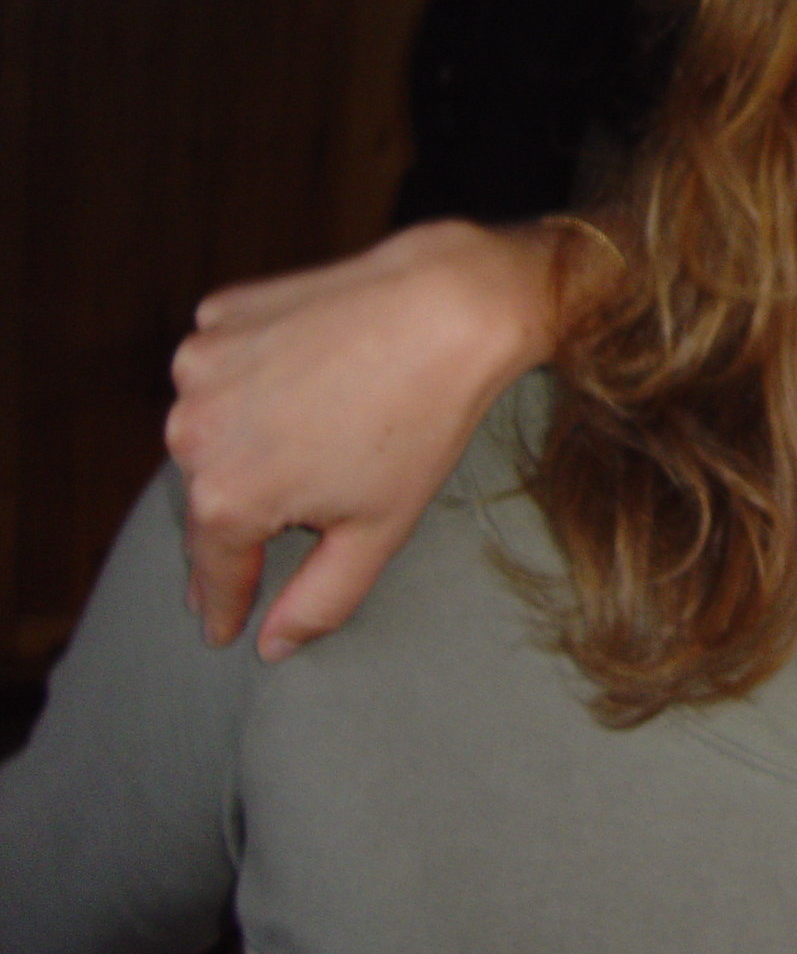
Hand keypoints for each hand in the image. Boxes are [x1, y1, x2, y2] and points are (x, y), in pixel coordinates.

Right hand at [167, 220, 557, 658]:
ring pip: (214, 427)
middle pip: (212, 494)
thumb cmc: (421, 424)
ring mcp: (200, 367)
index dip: (221, 604)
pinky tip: (308, 376)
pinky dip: (254, 379)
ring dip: (247, 441)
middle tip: (274, 530)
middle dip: (243, 515)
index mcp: (226, 496)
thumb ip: (319, 599)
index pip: (214, 569)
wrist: (448, 308)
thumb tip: (271, 645)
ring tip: (314, 435)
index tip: (219, 630)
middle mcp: (192, 433)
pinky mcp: (220, 315)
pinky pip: (226, 367)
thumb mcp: (377, 531)